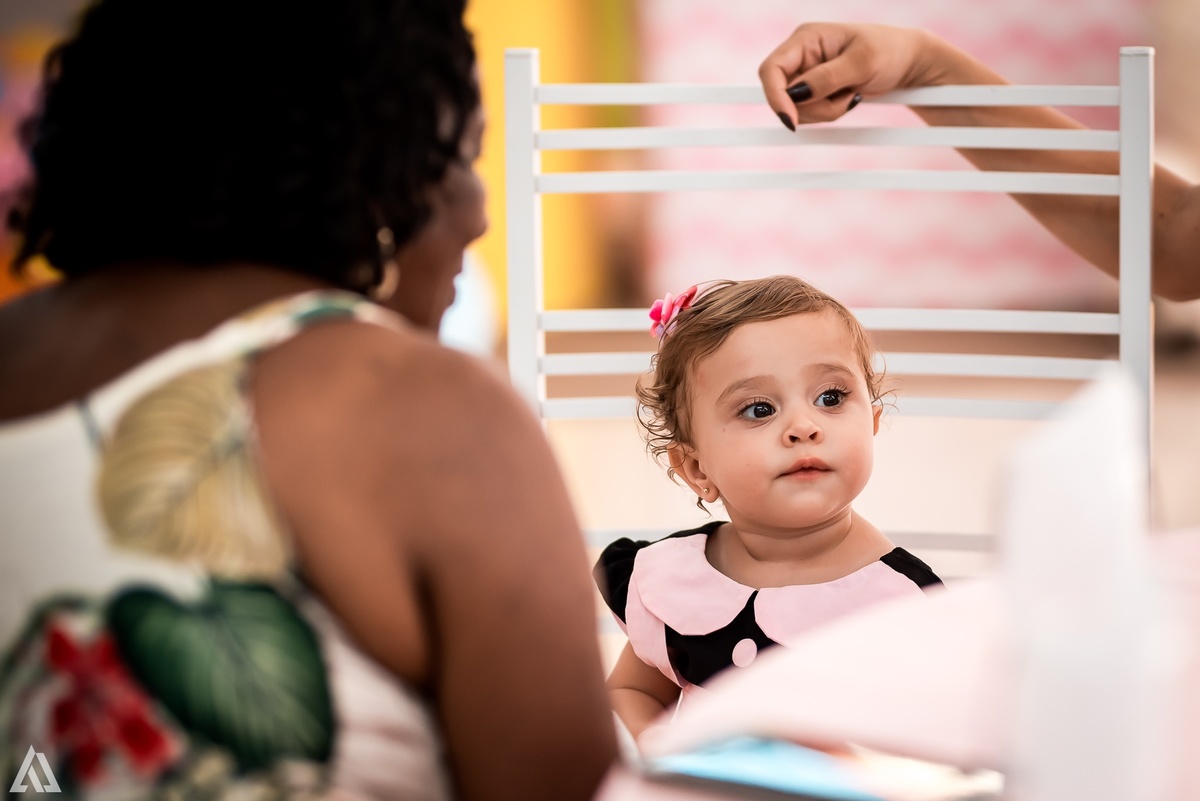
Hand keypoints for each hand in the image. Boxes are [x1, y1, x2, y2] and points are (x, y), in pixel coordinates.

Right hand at [759, 22, 933, 127]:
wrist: (907, 61)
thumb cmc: (889, 50)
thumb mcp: (862, 63)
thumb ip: (826, 78)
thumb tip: (795, 94)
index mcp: (806, 38)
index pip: (772, 69)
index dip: (776, 96)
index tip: (790, 119)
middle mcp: (801, 54)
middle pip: (783, 94)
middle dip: (812, 107)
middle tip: (844, 99)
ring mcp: (807, 73)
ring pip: (797, 108)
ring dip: (824, 112)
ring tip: (850, 95)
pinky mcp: (814, 90)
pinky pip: (810, 113)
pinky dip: (828, 113)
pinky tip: (847, 98)